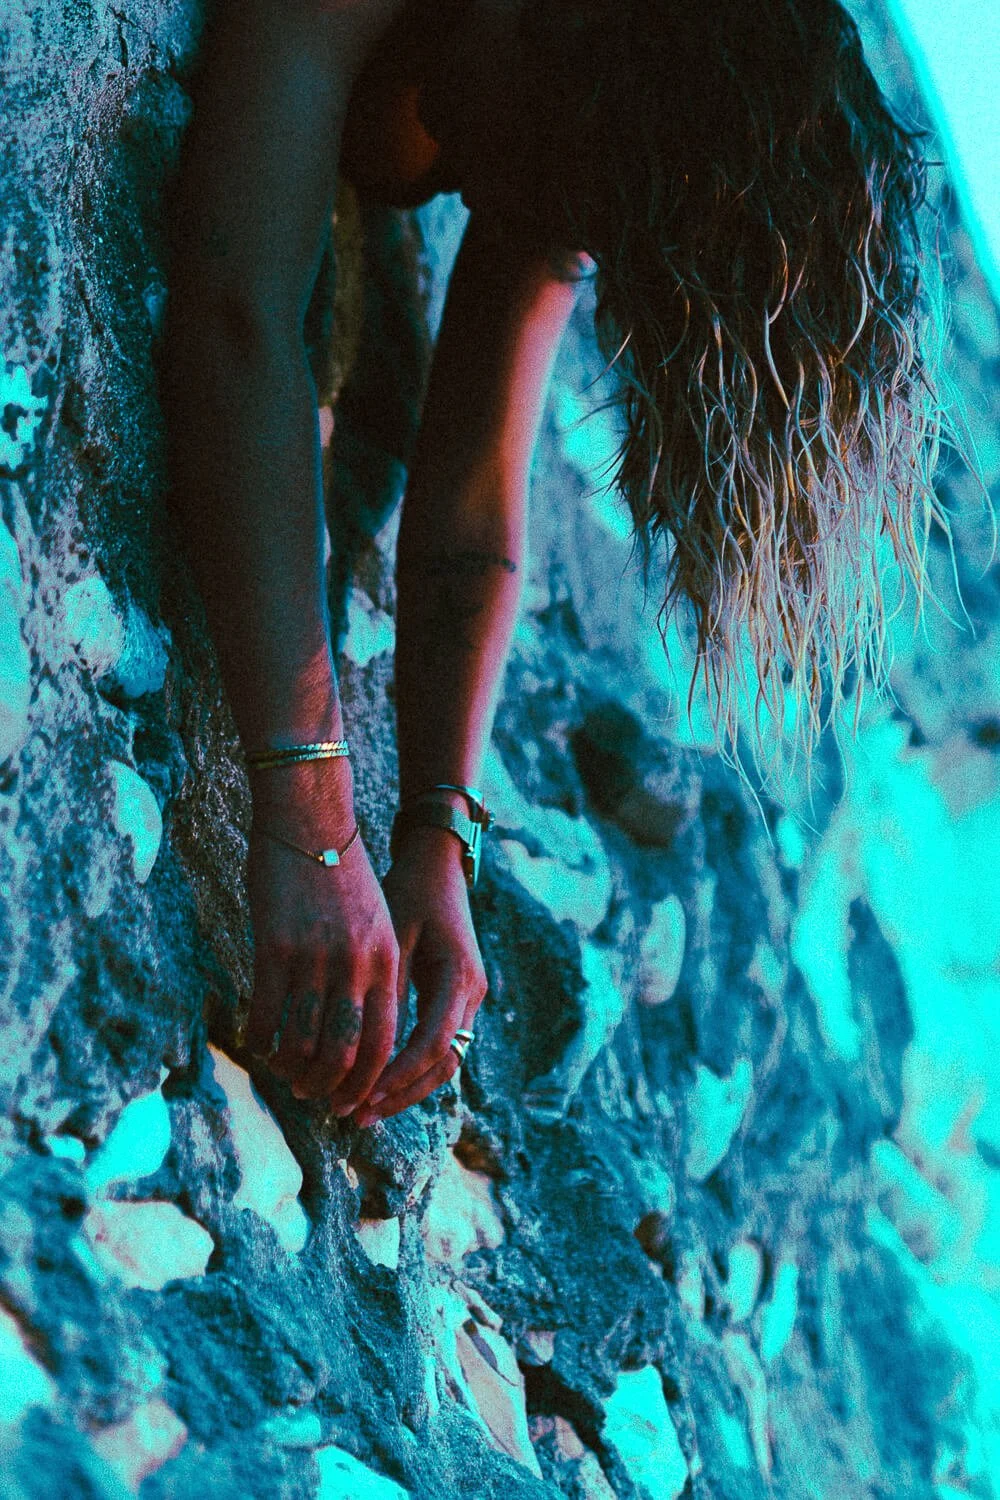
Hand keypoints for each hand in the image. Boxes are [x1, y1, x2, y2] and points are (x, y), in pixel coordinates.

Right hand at [243, 803, 398, 1104]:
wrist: (310, 819)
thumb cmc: (343, 873)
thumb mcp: (377, 922)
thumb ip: (374, 971)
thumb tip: (361, 1028)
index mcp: (387, 960)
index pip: (383, 1042)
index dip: (367, 1083)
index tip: (352, 1103)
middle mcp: (356, 964)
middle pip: (345, 1054)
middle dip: (329, 1089)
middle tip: (314, 1099)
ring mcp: (314, 957)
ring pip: (303, 1041)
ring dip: (292, 1070)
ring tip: (284, 1075)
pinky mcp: (274, 947)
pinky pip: (266, 1014)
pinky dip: (260, 1040)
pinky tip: (256, 1043)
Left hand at [343, 830, 487, 1124]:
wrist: (437, 863)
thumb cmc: (410, 890)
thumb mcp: (392, 932)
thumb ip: (385, 984)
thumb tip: (361, 1040)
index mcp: (459, 976)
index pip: (433, 1044)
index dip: (398, 1076)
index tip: (362, 1095)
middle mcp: (471, 992)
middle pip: (443, 1064)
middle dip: (401, 1094)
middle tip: (355, 1116)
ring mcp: (468, 996)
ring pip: (443, 1060)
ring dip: (405, 1088)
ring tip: (362, 1108)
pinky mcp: (455, 996)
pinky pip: (437, 1043)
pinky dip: (409, 1067)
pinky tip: (375, 1081)